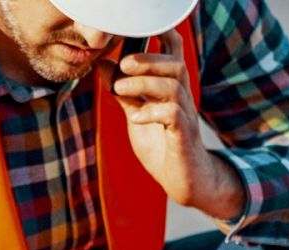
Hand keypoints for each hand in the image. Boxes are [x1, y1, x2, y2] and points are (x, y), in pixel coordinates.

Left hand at [106, 29, 244, 219]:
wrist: (182, 179)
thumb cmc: (162, 145)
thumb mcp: (137, 115)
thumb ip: (123, 93)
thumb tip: (102, 65)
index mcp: (173, 88)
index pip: (175, 52)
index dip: (165, 35)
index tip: (143, 31)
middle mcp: (183, 98)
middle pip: (175, 65)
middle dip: (148, 61)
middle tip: (122, 65)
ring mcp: (186, 116)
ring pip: (174, 87)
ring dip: (144, 84)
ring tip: (119, 90)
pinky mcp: (183, 136)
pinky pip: (174, 115)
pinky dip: (151, 112)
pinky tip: (136, 118)